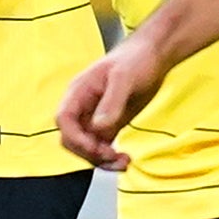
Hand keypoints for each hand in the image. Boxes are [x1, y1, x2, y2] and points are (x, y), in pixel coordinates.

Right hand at [59, 34, 167, 169]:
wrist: (153, 56)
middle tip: (113, 155)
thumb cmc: (136, 58)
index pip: (64, 120)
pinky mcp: (109, 125)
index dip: (75, 137)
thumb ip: (112, 102)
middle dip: (89, 152)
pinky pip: (102, 147)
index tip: (95, 147)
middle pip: (72, 139)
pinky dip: (111, 158)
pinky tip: (125, 159)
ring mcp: (95, 118)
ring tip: (124, 162)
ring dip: (102, 160)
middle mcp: (83, 107)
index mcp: (79, 92)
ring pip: (87, 148)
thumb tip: (99, 127)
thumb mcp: (124, 77)